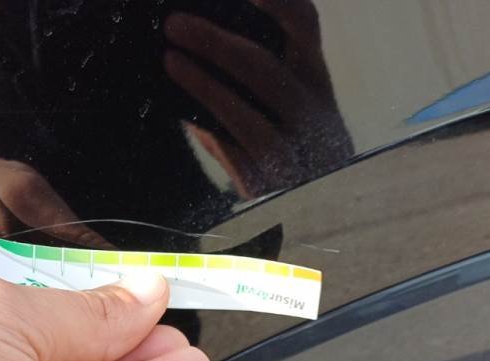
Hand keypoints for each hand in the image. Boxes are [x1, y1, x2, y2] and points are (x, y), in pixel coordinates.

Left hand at [164, 0, 351, 198]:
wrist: (320, 211)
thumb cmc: (293, 144)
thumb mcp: (290, 106)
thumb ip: (258, 75)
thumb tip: (201, 41)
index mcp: (319, 83)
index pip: (305, 25)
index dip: (278, 2)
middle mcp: (315, 115)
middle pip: (264, 68)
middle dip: (215, 42)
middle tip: (175, 24)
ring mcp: (296, 153)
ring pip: (245, 114)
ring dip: (203, 84)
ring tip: (170, 61)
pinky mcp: (273, 185)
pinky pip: (234, 153)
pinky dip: (206, 126)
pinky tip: (182, 111)